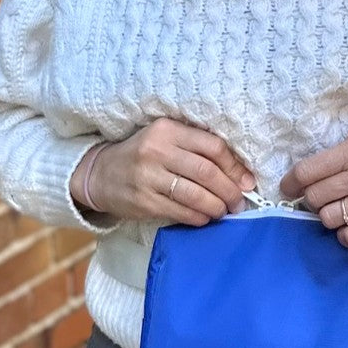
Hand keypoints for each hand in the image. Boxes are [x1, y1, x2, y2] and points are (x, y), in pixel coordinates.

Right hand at [71, 118, 255, 225]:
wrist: (100, 174)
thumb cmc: (142, 155)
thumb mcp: (165, 139)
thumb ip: (196, 148)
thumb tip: (239, 174)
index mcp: (167, 129)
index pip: (212, 146)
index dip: (234, 166)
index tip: (247, 180)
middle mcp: (157, 150)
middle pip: (206, 171)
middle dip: (229, 190)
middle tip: (240, 201)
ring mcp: (148, 177)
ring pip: (195, 194)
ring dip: (216, 206)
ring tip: (225, 211)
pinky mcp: (143, 201)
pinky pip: (180, 211)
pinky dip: (198, 217)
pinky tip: (205, 218)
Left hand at [279, 126, 347, 248]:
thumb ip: (342, 154)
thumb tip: (312, 172)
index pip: (307, 171)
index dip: (290, 182)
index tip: (287, 186)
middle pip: (315, 197)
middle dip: (309, 198)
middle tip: (315, 197)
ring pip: (329, 218)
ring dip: (327, 215)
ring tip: (336, 208)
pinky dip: (345, 235)